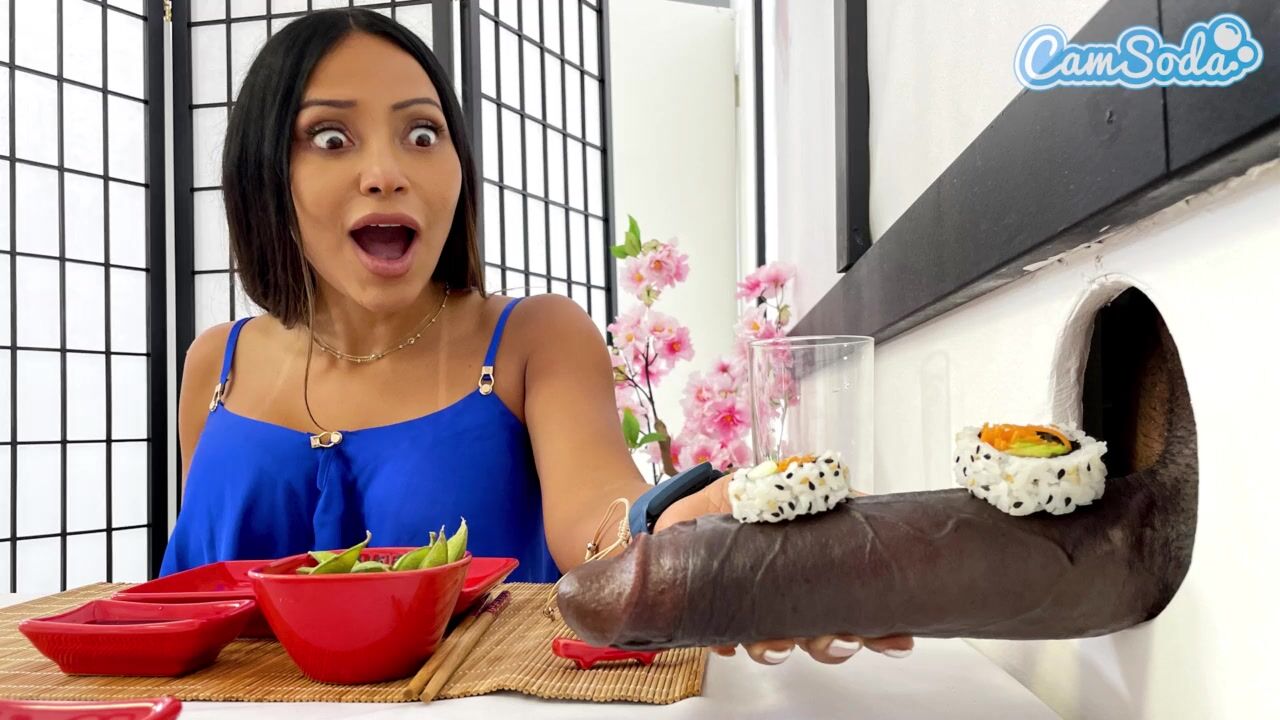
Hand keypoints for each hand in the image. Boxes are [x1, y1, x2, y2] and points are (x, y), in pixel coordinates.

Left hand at [653, 474, 915, 664]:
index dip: (879, 630)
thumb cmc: (738, 501)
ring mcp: (757, 611)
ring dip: (780, 648)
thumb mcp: (782, 486)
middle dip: (835, 644)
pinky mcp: (719, 617)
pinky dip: (730, 641)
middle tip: (838, 638)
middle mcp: (791, 598)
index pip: (856, 607)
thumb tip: (863, 498)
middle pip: (825, 637)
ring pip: (779, 645)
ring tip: (774, 641)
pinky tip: (728, 637)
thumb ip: (820, 492)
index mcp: (815, 572)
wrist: (681, 510)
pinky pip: (728, 641)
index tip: (894, 638)